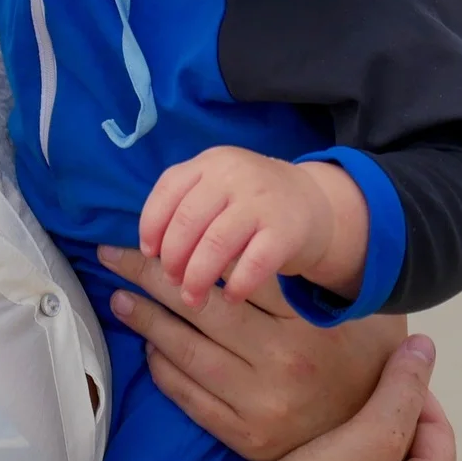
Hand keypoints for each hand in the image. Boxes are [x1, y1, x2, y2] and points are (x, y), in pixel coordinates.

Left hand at [98, 245, 401, 460]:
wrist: (376, 439)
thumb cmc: (355, 363)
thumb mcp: (347, 315)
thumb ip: (302, 283)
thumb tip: (249, 244)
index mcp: (304, 325)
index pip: (234, 276)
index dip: (187, 250)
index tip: (154, 234)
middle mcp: (281, 363)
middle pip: (200, 307)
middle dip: (149, 276)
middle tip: (114, 255)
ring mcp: (259, 403)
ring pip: (186, 352)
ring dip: (146, 321)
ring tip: (120, 298)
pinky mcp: (243, 435)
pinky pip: (189, 395)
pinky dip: (163, 368)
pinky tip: (148, 346)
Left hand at [140, 147, 365, 306]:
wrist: (313, 202)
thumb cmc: (250, 201)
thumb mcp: (218, 186)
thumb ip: (186, 204)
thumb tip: (148, 250)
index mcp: (210, 162)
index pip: (169, 188)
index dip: (152, 224)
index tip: (149, 253)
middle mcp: (234, 175)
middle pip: (188, 220)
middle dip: (173, 257)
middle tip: (172, 281)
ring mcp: (262, 200)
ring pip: (216, 243)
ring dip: (198, 277)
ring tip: (192, 298)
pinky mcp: (286, 230)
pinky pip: (254, 262)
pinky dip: (236, 284)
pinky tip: (229, 297)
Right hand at [261, 337, 453, 460]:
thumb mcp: (372, 439)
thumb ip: (401, 392)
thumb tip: (424, 346)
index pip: (440, 430)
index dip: (417, 391)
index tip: (387, 366)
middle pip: (403, 438)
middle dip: (381, 404)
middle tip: (354, 378)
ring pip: (368, 449)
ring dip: (351, 420)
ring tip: (329, 396)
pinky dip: (328, 440)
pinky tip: (306, 426)